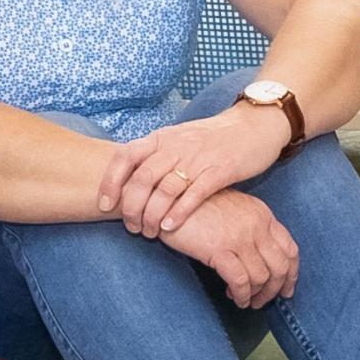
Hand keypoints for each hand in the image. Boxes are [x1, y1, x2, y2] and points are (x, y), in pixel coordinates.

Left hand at [99, 106, 287, 237]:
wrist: (254, 126)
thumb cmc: (213, 139)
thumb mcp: (178, 139)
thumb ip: (156, 156)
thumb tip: (130, 179)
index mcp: (162, 137)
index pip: (125, 156)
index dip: (111, 181)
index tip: (105, 204)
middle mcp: (176, 146)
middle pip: (143, 178)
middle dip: (132, 207)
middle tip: (131, 227)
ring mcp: (198, 158)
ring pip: (165, 189)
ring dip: (153, 215)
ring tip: (150, 232)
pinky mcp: (220, 170)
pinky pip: (194, 194)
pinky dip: (179, 212)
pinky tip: (170, 227)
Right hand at [159, 189, 299, 309]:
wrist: (167, 197)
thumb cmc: (196, 206)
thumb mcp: (232, 210)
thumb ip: (251, 228)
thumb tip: (261, 260)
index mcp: (262, 214)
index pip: (290, 249)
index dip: (291, 274)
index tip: (286, 290)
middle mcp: (256, 224)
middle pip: (280, 267)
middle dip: (274, 290)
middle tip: (263, 302)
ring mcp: (239, 236)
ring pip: (262, 277)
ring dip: (255, 295)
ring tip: (244, 301)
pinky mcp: (219, 248)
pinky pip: (241, 281)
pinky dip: (241, 295)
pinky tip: (234, 297)